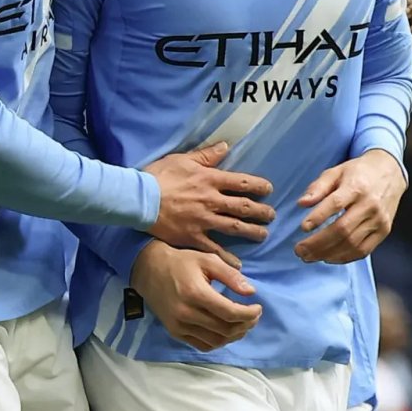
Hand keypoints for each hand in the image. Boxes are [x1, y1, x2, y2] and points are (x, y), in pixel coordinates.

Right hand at [130, 240, 261, 352]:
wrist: (147, 269)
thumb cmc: (180, 262)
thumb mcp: (207, 259)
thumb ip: (230, 275)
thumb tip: (251, 292)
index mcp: (196, 293)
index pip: (230, 313)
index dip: (249, 314)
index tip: (258, 307)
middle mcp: (186, 313)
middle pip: (225, 329)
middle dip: (246, 324)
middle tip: (253, 316)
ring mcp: (179, 325)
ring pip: (216, 341)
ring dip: (234, 335)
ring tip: (243, 324)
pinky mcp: (175, 332)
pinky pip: (202, 345)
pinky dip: (219, 342)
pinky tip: (226, 331)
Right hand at [144, 143, 274, 262]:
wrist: (140, 199)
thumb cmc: (158, 176)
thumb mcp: (182, 159)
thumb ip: (206, 155)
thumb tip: (226, 146)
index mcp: (209, 179)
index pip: (242, 183)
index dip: (259, 186)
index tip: (269, 190)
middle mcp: (211, 200)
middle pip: (244, 207)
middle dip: (261, 212)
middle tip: (271, 215)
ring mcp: (204, 220)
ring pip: (235, 227)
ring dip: (252, 231)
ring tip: (263, 235)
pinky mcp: (193, 237)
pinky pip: (215, 249)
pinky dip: (228, 257)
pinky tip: (238, 264)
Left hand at [294, 149, 406, 263]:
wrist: (390, 172)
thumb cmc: (358, 172)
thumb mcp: (336, 172)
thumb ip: (318, 187)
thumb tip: (301, 203)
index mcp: (356, 187)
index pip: (336, 204)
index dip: (318, 217)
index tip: (303, 228)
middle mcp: (370, 205)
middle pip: (343, 229)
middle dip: (318, 243)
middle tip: (299, 251)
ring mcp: (379, 220)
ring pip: (352, 244)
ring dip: (328, 254)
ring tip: (309, 256)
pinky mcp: (384, 231)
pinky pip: (364, 250)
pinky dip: (344, 257)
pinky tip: (328, 257)